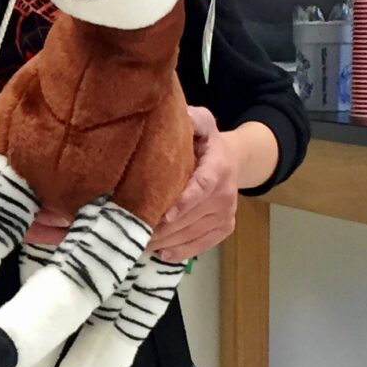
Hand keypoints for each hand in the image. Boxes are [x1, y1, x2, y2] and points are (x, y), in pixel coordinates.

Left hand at [150, 105, 238, 261]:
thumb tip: (172, 113)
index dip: (184, 202)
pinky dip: (181, 252)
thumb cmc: (207, 141)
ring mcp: (227, 213)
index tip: (164, 215)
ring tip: (137, 244)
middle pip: (191, 217)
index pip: (202, 186)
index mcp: (219, 166)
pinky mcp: (225, 227)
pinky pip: (203, 244)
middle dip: (161, 227)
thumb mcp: (201, 121)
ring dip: (166, 242)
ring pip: (193, 233)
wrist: (235, 159)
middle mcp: (226, 193)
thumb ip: (191, 118)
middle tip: (131, 232)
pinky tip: (161, 253)